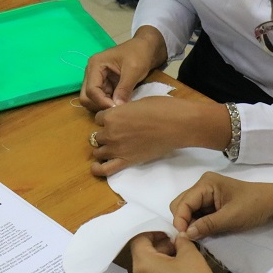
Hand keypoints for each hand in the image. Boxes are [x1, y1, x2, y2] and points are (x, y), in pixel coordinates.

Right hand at [80, 28, 165, 109]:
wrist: (146, 48)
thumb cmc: (139, 54)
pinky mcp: (104, 85)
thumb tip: (117, 107)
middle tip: (117, 110)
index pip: (91, 90)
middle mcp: (91, 72)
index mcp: (95, 65)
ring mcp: (97, 79)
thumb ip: (124, 88)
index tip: (118, 108)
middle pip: (86, 97)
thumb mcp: (134, 70)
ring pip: (92, 100)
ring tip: (120, 107)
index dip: (102, 102)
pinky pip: (101, 99)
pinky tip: (120, 104)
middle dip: (99, 105)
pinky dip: (108, 104)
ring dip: (103, 106)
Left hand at [89, 98, 230, 176]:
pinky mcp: (126, 161)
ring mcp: (116, 149)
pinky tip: (95, 168)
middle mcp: (110, 132)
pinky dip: (97, 169)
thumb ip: (124, 111)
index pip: (98, 118)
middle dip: (105, 134)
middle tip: (117, 134)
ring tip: (111, 149)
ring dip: (103, 149)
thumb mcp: (138, 103)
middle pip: (97, 136)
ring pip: (98, 151)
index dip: (106, 118)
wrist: (177, 125)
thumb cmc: (161, 108)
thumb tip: (123, 115)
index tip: (115, 120)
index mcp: (112, 115)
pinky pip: (104, 169)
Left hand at [129, 233, 223, 272]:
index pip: (139, 239)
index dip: (154, 232)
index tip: (169, 233)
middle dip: (160, 247)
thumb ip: (181, 240)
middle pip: (142, 255)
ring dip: (160, 262)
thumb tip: (177, 238)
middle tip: (179, 246)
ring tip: (180, 261)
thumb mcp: (190, 255)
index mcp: (142, 264)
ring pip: (146, 270)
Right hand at [170, 172, 272, 239]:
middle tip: (192, 238)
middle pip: (181, 205)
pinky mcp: (212, 203)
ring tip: (199, 237)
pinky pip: (198, 214)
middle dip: (183, 222)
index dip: (180, 220)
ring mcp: (207, 195)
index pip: (183, 203)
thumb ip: (207, 225)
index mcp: (206, 183)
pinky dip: (198, 224)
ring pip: (188, 211)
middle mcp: (203, 186)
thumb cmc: (254, 206)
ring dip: (191, 224)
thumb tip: (185, 234)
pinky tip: (204, 233)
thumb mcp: (231, 218)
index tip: (184, 238)